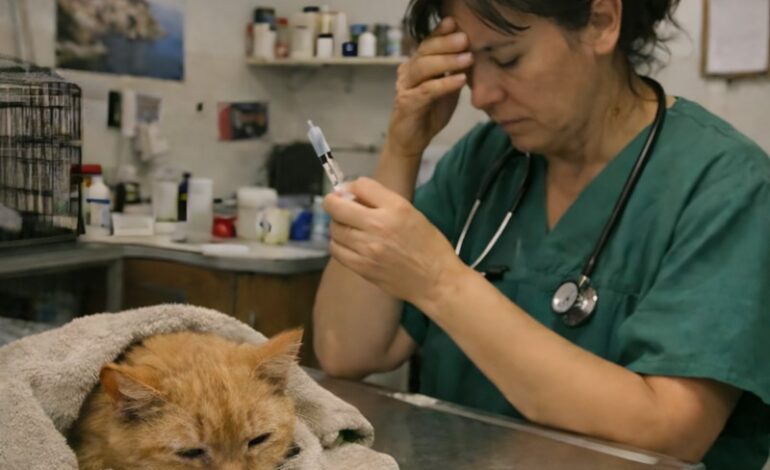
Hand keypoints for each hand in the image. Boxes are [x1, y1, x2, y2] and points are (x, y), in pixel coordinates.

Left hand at [324, 178, 464, 308]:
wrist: (436, 280)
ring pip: (334, 229)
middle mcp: (379, 227)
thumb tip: (350, 191)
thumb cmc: (428, 244)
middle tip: (341, 207)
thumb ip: (381, 198)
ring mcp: (367, 250)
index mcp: (395, 208)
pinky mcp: (362, 268)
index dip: (350, 187)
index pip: (360, 186)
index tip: (351, 193)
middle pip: (337, 208)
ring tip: (349, 228)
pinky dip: (339, 244)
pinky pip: (336, 250)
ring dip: (338, 225)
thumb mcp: (411, 212)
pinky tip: (350, 244)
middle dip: (334, 204)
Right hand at [387, 17, 472, 157]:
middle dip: (446, 43)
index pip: (428, 43)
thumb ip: (454, 72)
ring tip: (468, 58)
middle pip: (425, 50)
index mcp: (417, 65)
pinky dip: (444, 84)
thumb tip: (473, 54)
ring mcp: (405, 87)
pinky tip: (460, 80)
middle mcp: (408, 72)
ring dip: (447, 61)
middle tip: (465, 38)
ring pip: (424, 67)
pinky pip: (427, 90)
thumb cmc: (428, 113)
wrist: (411, 141)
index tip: (456, 23)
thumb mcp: (446, 89)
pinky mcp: (407, 104)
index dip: (440, 32)